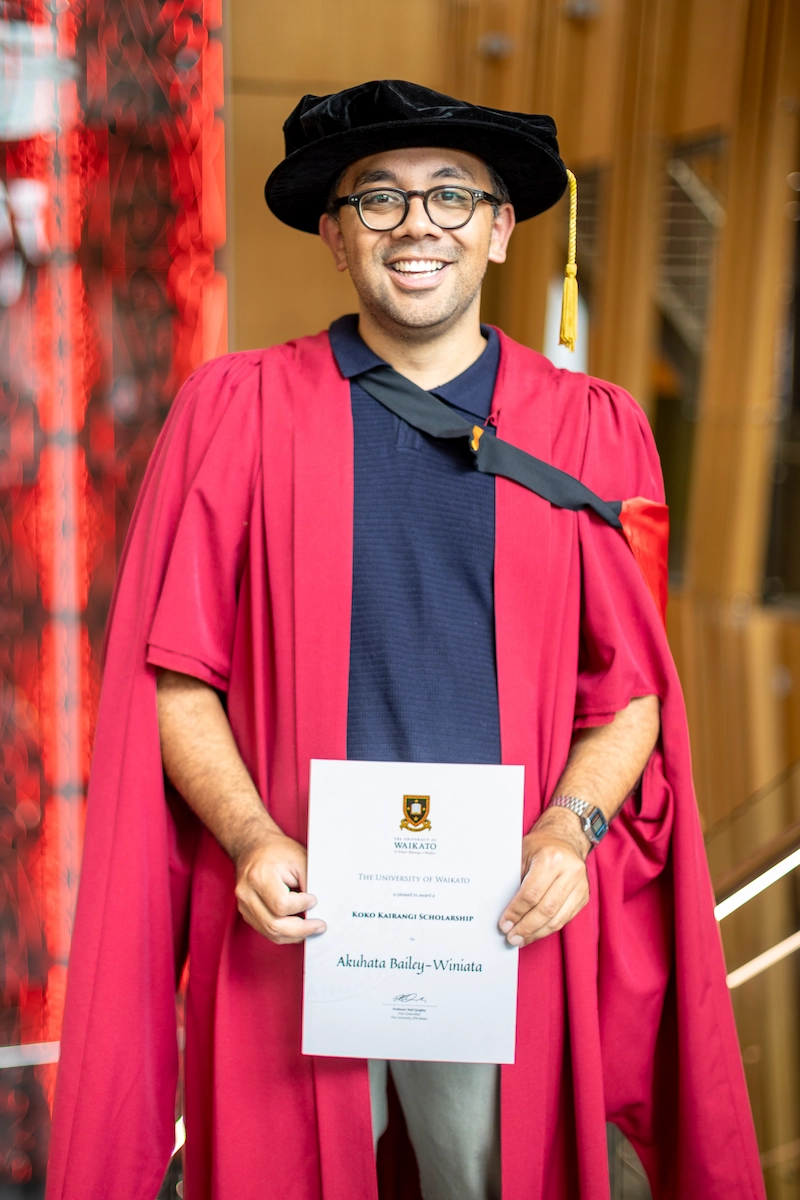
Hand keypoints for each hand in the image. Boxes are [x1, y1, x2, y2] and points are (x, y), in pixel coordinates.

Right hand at [234, 830, 325, 944]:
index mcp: (259, 876)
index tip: (313, 900)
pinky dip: (283, 933)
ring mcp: (244, 905)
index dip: (301, 905)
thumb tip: (319, 906)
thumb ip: (309, 882)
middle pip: (274, 924)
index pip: (281, 905)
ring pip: (270, 932)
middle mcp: (247, 893)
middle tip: (318, 926)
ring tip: (310, 928)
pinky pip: (265, 931)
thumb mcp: (299, 858)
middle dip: (301, 929)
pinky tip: (296, 928)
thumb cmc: (276, 851)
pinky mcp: (246, 912)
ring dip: (293, 935)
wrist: (253, 847)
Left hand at [498, 808, 589, 946]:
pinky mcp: (584, 895)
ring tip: (521, 939)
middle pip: (546, 909)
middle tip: (511, 937)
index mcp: (551, 858)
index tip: (504, 924)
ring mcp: (580, 884)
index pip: (531, 894)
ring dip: (537, 933)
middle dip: (526, 927)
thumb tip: (504, 910)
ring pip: (557, 918)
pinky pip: (565, 918)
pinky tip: (535, 933)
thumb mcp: (522, 854)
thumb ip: (515, 879)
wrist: (565, 840)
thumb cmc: (539, 847)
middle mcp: (570, 871)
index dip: (516, 912)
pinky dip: (549, 929)